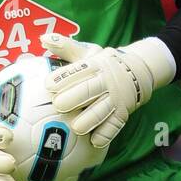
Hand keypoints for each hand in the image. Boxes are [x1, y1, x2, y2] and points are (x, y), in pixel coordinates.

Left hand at [44, 32, 175, 148]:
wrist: (137, 72)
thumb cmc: (102, 65)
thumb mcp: (87, 53)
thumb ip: (65, 47)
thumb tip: (43, 38)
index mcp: (95, 65)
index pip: (78, 70)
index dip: (63, 78)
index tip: (48, 85)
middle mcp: (106, 81)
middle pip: (89, 90)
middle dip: (74, 98)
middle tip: (59, 105)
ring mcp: (116, 99)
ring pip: (102, 110)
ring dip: (89, 120)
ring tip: (76, 127)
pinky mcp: (122, 113)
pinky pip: (114, 126)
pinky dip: (105, 134)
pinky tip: (95, 141)